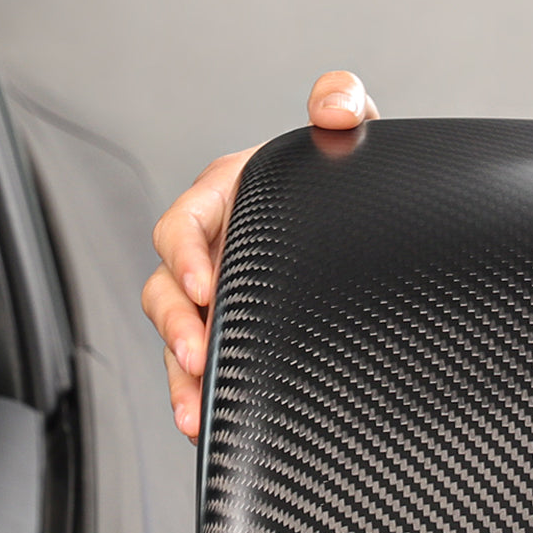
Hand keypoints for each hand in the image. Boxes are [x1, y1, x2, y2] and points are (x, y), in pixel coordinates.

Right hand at [141, 70, 378, 439]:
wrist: (366, 230)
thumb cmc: (344, 180)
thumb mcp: (348, 136)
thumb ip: (342, 105)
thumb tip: (334, 106)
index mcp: (225, 201)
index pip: (183, 226)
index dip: (183, 256)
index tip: (204, 285)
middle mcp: (212, 252)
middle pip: (166, 290)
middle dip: (176, 325)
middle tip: (196, 355)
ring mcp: (220, 299)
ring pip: (178, 338)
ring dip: (181, 377)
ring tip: (195, 414)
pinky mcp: (235, 335)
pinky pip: (205, 370)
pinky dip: (202, 398)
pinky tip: (209, 427)